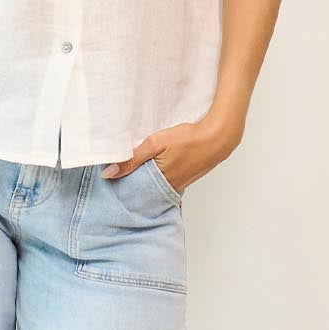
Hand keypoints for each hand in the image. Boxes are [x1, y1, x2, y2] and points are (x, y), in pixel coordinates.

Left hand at [100, 113, 238, 195]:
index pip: (133, 192)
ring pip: (154, 187)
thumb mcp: (156, 143)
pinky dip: (157, 178)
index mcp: (159, 182)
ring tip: (134, 172)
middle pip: (143, 191)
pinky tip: (153, 169)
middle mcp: (168, 188)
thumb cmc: (189, 138)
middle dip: (131, 186)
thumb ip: (133, 158)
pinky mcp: (184, 179)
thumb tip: (109, 173)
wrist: (218, 137)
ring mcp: (178, 184)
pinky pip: (165, 183)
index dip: (121, 187)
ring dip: (144, 181)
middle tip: (119, 178)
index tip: (110, 183)